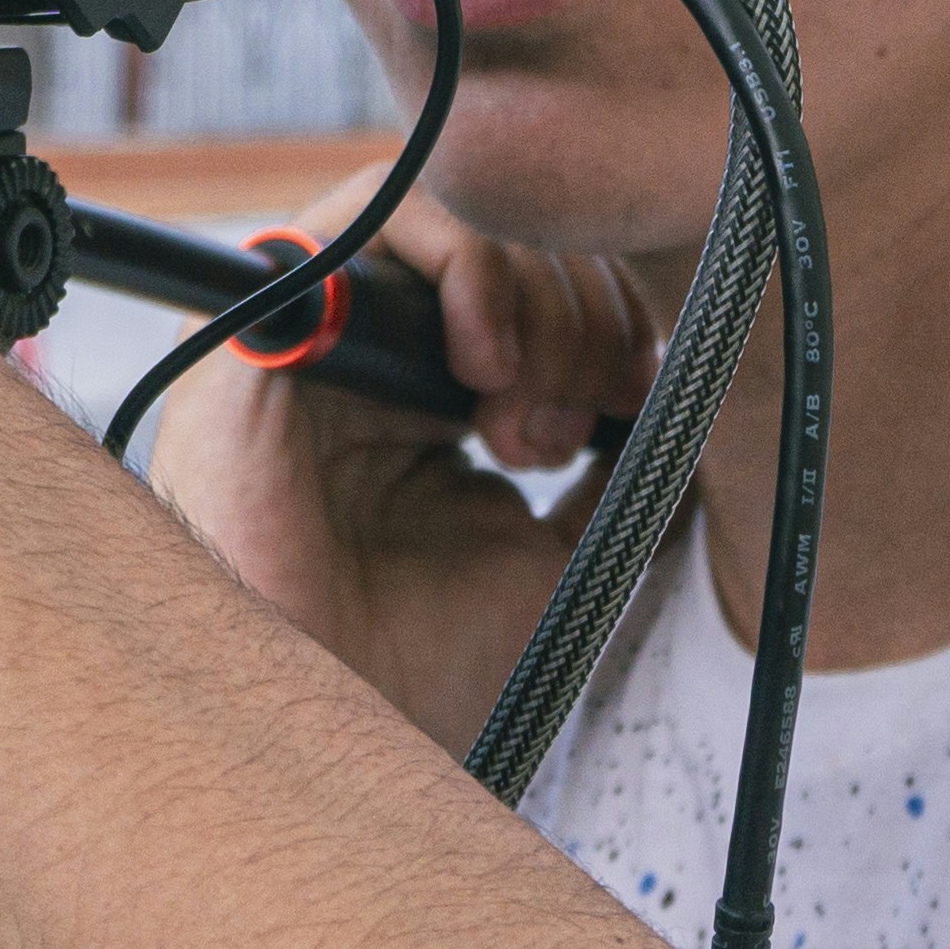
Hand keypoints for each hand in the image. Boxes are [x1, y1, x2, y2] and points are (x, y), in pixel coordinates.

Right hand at [141, 161, 665, 745]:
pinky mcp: (260, 338)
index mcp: (422, 394)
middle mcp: (364, 354)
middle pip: (500, 233)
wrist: (342, 738)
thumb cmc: (426, 669)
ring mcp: (310, 340)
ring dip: (531, 297)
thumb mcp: (558, 554)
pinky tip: (484, 365)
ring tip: (527, 420)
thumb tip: (688, 396)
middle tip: (583, 416)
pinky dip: (459, 264)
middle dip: (578, 315)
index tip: (637, 397)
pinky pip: (364, 221)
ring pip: (447, 210)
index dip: (604, 311)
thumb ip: (616, 472)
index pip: (529, 276)